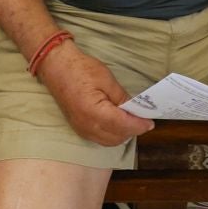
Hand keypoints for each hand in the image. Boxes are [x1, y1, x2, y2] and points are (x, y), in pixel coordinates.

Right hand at [38, 43, 153, 146]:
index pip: (123, 125)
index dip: (139, 125)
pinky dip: (112, 135)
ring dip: (122, 134)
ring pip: (108, 141)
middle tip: (143, 119)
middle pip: (117, 137)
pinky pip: (99, 138)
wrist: (57, 67)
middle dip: (132, 131)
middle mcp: (87, 125)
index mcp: (94, 112)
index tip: (150, 122)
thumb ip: (122, 98)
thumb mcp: (106, 79)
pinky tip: (118, 124)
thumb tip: (135, 110)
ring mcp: (81, 129)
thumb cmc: (81, 69)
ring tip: (132, 121)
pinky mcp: (78, 128)